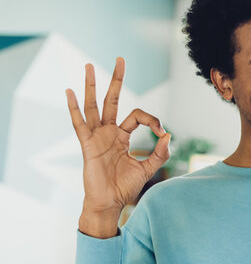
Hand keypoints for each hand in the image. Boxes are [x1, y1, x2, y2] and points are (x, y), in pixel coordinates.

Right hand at [65, 57, 170, 237]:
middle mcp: (109, 132)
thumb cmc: (125, 188)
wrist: (109, 204)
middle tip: (121, 59)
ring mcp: (96, 137)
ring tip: (89, 65)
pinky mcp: (87, 145)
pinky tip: (70, 92)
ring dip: (91, 86)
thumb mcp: (147, 169)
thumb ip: (160, 153)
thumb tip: (168, 134)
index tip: (161, 132)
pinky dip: (74, 108)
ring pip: (94, 106)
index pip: (137, 116)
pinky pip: (79, 123)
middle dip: (116, 80)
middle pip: (112, 100)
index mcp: (122, 136)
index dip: (151, 119)